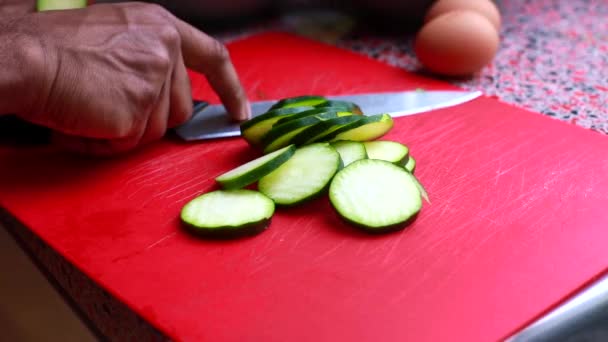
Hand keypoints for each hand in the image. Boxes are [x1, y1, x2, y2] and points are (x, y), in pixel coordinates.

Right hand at [18, 2, 249, 154]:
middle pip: (180, 108)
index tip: (239, 111)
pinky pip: (130, 144)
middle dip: (148, 118)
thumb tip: (160, 89)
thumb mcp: (112, 35)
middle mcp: (164, 49)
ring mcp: (154, 79)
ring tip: (86, 109)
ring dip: (121, 131)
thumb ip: (147, 59)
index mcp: (159, 26)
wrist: (20, 56)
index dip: (230, 87)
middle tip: (104, 106)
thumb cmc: (52, 46)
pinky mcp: (139, 109)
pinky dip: (103, 143)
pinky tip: (81, 122)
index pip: (213, 56)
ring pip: (156, 130)